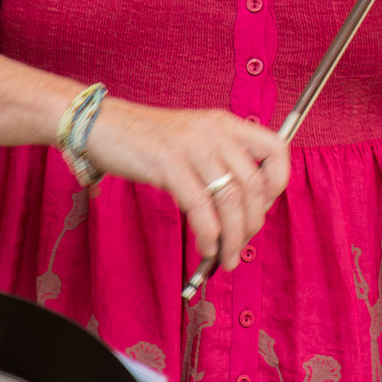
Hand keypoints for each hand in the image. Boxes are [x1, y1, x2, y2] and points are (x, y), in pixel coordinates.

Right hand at [83, 98, 290, 268]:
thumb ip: (221, 163)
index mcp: (227, 124)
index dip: (277, 184)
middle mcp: (216, 132)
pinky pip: (200, 206)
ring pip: (230, 199)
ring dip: (233, 236)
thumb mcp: (196, 140)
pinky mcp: (168, 164)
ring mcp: (193, 146)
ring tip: (226, 257)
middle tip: (242, 245)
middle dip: (252, 223)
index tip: (262, 209)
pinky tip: (206, 247)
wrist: (103, 124)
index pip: (277, 149)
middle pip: (254, 184)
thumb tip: (243, 209)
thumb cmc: (150, 140)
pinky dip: (208, 234)